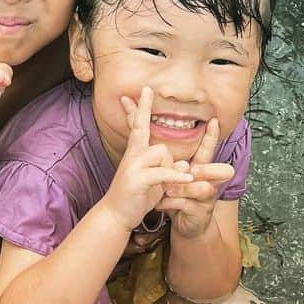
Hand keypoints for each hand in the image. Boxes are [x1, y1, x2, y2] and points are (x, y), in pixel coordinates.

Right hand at [100, 87, 193, 231]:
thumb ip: (167, 170)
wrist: (116, 216)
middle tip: (147, 87)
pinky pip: (162, 171)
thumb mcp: (154, 182)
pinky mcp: (138, 179)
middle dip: (142, 110)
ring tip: (171, 184)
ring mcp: (133, 166)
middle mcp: (132, 156)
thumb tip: (183, 165)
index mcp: (136, 154)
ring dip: (171, 167)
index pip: (138, 126)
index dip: (140, 109)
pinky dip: (176, 175)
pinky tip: (187, 178)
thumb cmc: (135, 197)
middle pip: (143, 130)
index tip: (143, 91)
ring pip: (161, 151)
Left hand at [155, 117, 234, 238]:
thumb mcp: (172, 178)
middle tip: (194, 169)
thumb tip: (153, 142)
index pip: (207, 150)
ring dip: (180, 189)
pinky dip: (170, 203)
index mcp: (200, 169)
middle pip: (217, 170)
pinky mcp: (200, 212)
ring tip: (165, 191)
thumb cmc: (177, 198)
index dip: (211, 137)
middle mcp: (208, 181)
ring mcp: (206, 198)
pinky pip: (185, 204)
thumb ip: (167, 162)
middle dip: (208, 169)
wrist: (185, 226)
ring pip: (199, 188)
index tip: (213, 121)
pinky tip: (159, 204)